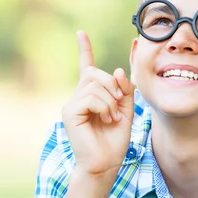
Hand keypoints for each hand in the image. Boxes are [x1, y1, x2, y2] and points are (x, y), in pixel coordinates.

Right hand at [61, 30, 134, 175]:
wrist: (105, 164)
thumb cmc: (115, 140)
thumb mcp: (127, 111)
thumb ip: (125, 90)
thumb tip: (116, 70)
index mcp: (91, 95)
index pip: (86, 67)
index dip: (85, 50)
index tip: (81, 33)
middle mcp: (79, 97)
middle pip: (96, 73)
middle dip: (113, 86)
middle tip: (120, 105)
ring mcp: (72, 104)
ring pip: (95, 84)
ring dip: (111, 100)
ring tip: (112, 118)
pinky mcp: (70, 112)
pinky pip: (91, 97)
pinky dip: (104, 107)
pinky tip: (106, 120)